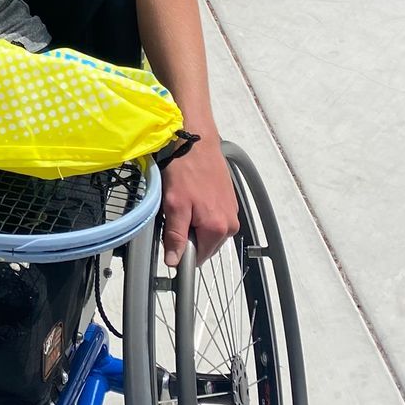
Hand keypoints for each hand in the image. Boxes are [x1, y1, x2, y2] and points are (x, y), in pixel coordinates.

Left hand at [160, 133, 238, 267]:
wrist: (197, 141)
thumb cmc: (185, 170)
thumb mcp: (174, 205)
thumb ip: (176, 236)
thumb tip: (174, 262)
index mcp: (218, 229)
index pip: (199, 258)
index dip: (182, 250)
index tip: (171, 235)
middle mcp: (230, 224)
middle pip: (205, 244)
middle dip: (189, 234)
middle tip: (175, 212)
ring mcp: (232, 212)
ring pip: (208, 230)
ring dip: (194, 222)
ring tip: (184, 200)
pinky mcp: (230, 201)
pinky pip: (214, 217)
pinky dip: (202, 211)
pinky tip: (193, 194)